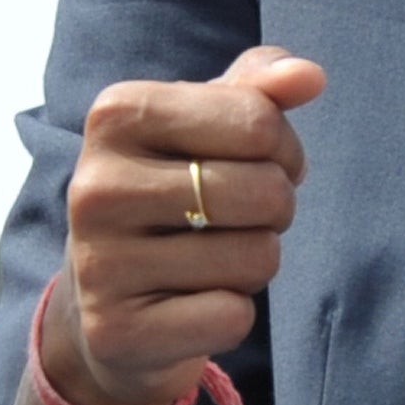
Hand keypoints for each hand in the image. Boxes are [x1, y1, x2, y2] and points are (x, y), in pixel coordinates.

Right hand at [47, 46, 325, 404]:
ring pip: (256, 258)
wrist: (103, 304)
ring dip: (254, 264)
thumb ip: (256, 91)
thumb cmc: (170, 197)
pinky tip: (190, 305)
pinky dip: (230, 315)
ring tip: (209, 261)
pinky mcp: (117, 329)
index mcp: (115, 115)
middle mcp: (96, 184)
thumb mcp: (203, 130)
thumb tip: (308, 76)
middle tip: (236, 220)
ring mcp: (99, 261)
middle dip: (275, 210)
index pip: (257, 120)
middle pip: (264, 191)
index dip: (282, 148)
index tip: (256, 165)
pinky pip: (232, 317)